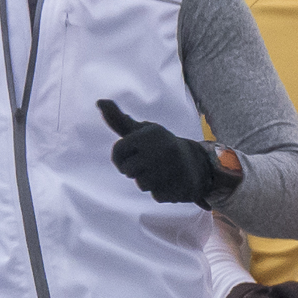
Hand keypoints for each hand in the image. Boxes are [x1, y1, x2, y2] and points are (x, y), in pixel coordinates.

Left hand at [97, 99, 237, 208]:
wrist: (197, 164)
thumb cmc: (161, 145)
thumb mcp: (142, 131)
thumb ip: (119, 120)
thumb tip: (100, 101)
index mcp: (150, 133)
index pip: (117, 151)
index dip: (120, 157)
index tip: (132, 154)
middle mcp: (160, 149)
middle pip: (127, 170)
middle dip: (135, 170)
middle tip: (151, 163)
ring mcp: (170, 169)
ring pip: (141, 184)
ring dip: (148, 181)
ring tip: (162, 171)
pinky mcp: (178, 186)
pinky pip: (156, 195)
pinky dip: (161, 191)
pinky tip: (171, 181)